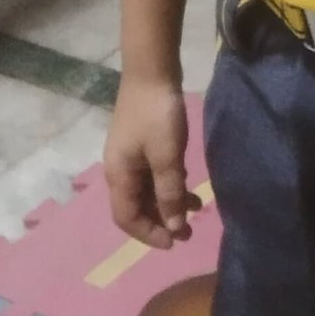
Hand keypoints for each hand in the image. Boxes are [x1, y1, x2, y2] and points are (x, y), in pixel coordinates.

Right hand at [103, 76, 198, 247]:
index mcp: (119, 176)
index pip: (127, 218)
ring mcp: (131, 159)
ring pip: (148, 193)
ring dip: (168, 206)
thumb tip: (174, 226)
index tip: (174, 242)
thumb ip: (169, 193)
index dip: (148, 235)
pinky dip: (171, 188)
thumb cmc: (157, 116)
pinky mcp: (143, 147)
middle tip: (188, 234)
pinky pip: (154, 177)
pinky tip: (191, 192)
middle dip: (160, 223)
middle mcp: (120, 171)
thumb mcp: (167, 157)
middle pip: (136, 208)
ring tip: (196, 215)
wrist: (152, 73)